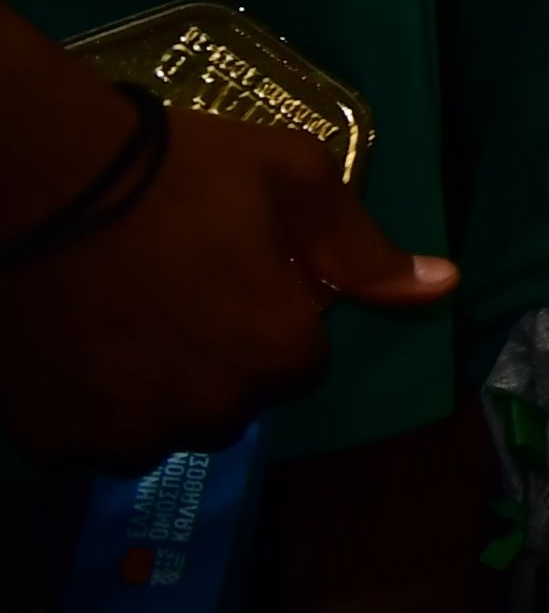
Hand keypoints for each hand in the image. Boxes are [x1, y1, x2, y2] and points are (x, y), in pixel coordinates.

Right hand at [0, 111, 455, 467]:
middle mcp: (209, 410)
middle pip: (232, 402)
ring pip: (162, 430)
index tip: (237, 280)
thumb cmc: (176, 170)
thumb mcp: (293, 180)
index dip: (271, 318)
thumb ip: (363, 248)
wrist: (41, 179)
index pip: (299, 363)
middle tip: (176, 297)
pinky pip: (89, 441)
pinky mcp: (53, 437)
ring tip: (124, 325)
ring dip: (156, 394)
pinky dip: (88, 409)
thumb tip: (443, 285)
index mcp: (277, 352)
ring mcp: (125, 430)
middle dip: (218, 362)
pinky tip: (78, 350)